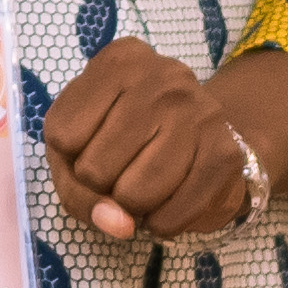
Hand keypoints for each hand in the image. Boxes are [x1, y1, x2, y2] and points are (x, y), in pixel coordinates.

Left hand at [45, 40, 264, 244]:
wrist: (201, 135)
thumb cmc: (123, 137)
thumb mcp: (79, 147)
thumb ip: (77, 190)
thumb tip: (120, 224)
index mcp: (118, 62)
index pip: (62, 135)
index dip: (68, 158)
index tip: (91, 145)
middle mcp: (163, 77)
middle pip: (94, 170)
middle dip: (100, 187)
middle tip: (121, 170)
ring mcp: (198, 112)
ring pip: (133, 196)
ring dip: (131, 209)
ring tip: (143, 185)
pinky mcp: (225, 153)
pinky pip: (172, 216)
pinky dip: (160, 224)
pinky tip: (167, 202)